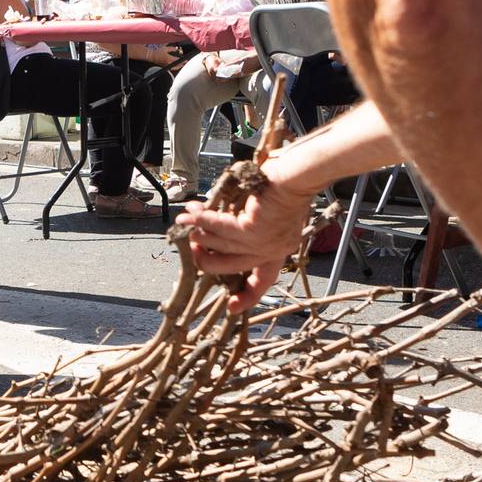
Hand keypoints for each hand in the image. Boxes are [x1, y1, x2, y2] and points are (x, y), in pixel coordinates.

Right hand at [174, 173, 317, 310]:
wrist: (298, 174)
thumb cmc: (286, 186)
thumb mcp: (268, 214)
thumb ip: (245, 226)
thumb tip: (210, 230)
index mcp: (278, 252)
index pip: (263, 282)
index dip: (246, 297)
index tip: (231, 307)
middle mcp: (271, 252)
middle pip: (229, 268)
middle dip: (204, 258)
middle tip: (192, 244)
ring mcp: (261, 243)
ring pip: (219, 244)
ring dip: (198, 231)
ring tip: (184, 220)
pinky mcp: (251, 230)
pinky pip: (217, 227)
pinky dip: (200, 219)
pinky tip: (189, 212)